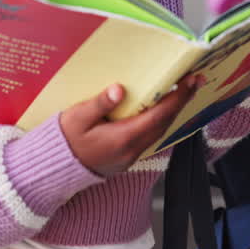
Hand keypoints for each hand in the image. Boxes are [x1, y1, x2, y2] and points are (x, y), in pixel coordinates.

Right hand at [59, 76, 200, 175]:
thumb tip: (119, 89)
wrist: (56, 167)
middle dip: (181, 101)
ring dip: (172, 111)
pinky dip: (160, 121)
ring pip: (159, 131)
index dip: (177, 98)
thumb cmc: (65, 140)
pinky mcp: (127, 157)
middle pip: (164, 123)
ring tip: (182, 92)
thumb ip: (99, 103)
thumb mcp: (77, 117)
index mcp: (122, 138)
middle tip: (194, 81)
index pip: (158, 115)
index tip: (189, 82)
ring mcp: (131, 155)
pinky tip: (161, 109)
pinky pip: (151, 136)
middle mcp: (132, 149)